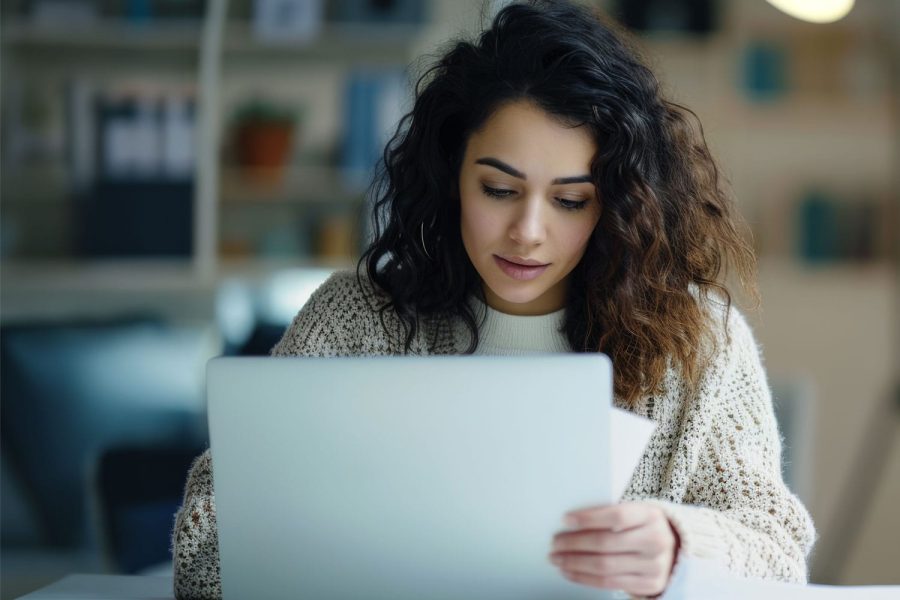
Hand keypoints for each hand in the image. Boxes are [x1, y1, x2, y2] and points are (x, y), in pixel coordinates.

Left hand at [549, 502, 679, 597]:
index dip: (589, 518)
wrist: (671, 549)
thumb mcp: (634, 512)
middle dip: (574, 544)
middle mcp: (655, 541)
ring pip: (604, 566)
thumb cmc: (641, 526)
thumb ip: (609, 514)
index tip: (566, 519)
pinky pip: (609, 583)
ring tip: (557, 558)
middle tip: (555, 543)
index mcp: (650, 515)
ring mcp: (654, 565)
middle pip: (606, 543)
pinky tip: (569, 571)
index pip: (616, 516)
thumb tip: (569, 521)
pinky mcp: (648, 584)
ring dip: (574, 562)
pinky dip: (584, 578)